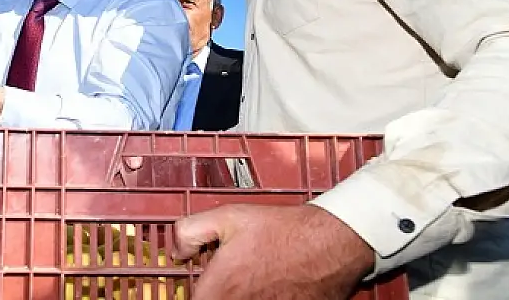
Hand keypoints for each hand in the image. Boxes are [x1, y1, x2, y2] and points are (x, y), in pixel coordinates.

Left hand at [172, 204, 373, 299]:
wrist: (331, 244)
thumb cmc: (283, 231)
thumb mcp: (227, 217)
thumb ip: (190, 232)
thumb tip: (177, 251)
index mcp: (219, 289)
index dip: (196, 293)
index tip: (201, 286)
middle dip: (216, 294)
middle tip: (225, 281)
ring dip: (239, 296)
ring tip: (250, 282)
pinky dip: (263, 299)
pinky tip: (269, 286)